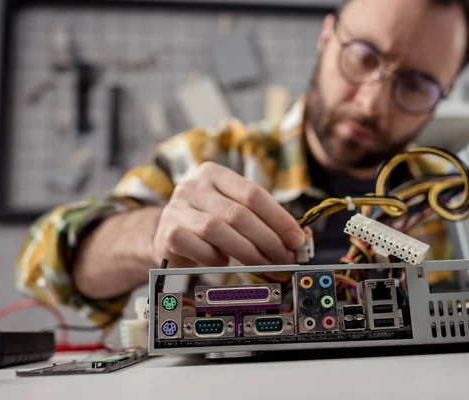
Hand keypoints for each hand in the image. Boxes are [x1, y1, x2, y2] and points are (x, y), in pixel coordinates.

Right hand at [152, 162, 305, 266]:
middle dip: (268, 239)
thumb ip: (263, 221)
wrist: (167, 237)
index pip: (253, 193)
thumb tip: (302, 238)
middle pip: (238, 213)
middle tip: (285, 257)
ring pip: (219, 229)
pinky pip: (199, 247)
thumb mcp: (233, 214)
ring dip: (248, 251)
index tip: (297, 238)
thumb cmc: (208, 225)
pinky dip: (216, 257)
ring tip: (265, 264)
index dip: (279, 218)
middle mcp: (193, 186)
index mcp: (214, 173)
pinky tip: (224, 262)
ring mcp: (177, 208)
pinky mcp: (168, 233)